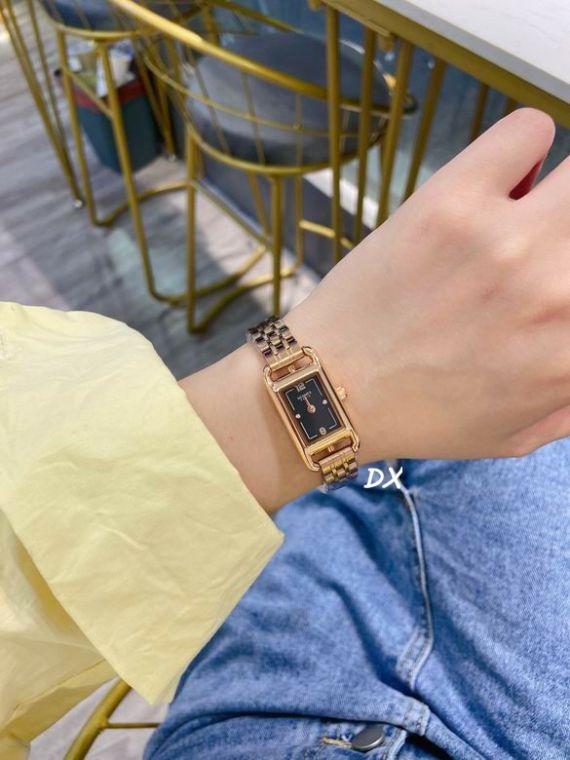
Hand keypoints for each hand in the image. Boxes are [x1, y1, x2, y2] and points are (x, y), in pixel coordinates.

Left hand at [287, 107, 568, 461]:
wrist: (330, 387)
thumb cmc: (422, 415)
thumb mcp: (518, 433)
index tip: (561, 271)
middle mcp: (556, 290)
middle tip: (546, 242)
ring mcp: (505, 238)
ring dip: (563, 193)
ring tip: (529, 214)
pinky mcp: (452, 199)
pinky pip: (529, 130)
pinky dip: (526, 149)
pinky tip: (499, 184)